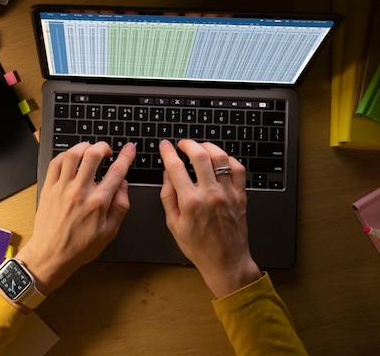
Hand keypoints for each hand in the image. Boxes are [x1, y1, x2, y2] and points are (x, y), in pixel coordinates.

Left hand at [16, 141, 135, 295]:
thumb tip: (124, 185)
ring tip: (89, 150)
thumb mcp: (109, 232)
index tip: (129, 149)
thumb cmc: (80, 247)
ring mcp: (62, 188)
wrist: (51, 255)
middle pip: (93, 155)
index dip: (126, 156)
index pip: (117, 171)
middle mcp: (79, 191)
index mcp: (98, 203)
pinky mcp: (49, 188)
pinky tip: (71, 158)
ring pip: (72, 154)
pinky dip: (65, 155)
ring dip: (83, 147)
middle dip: (103, 146)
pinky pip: (56, 163)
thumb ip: (120, 207)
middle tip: (107, 150)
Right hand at [159, 139, 260, 297]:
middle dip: (188, 144)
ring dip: (208, 147)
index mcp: (190, 202)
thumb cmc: (198, 247)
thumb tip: (167, 174)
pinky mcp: (240, 195)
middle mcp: (210, 194)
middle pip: (199, 156)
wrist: (226, 261)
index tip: (164, 146)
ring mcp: (227, 193)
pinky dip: (228, 159)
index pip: (176, 167)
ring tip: (200, 148)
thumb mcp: (173, 224)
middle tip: (182, 144)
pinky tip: (220, 160)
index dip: (168, 152)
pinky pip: (237, 169)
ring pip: (220, 157)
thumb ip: (168, 196)